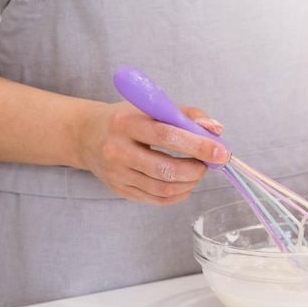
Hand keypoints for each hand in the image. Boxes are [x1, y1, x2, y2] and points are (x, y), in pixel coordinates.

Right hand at [78, 101, 229, 203]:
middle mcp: (118, 149)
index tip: (221, 151)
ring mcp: (117, 173)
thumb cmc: (127, 119)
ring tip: (197, 172)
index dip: (198, 145)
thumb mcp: (152, 107)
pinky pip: (156, 199)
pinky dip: (178, 194)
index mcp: (127, 123)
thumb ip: (187, 115)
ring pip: (162, 188)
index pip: (167, 135)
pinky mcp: (119, 190)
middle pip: (165, 168)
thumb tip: (216, 129)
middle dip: (196, 169)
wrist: (86, 135)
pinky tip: (185, 184)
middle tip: (209, 164)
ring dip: (189, 183)